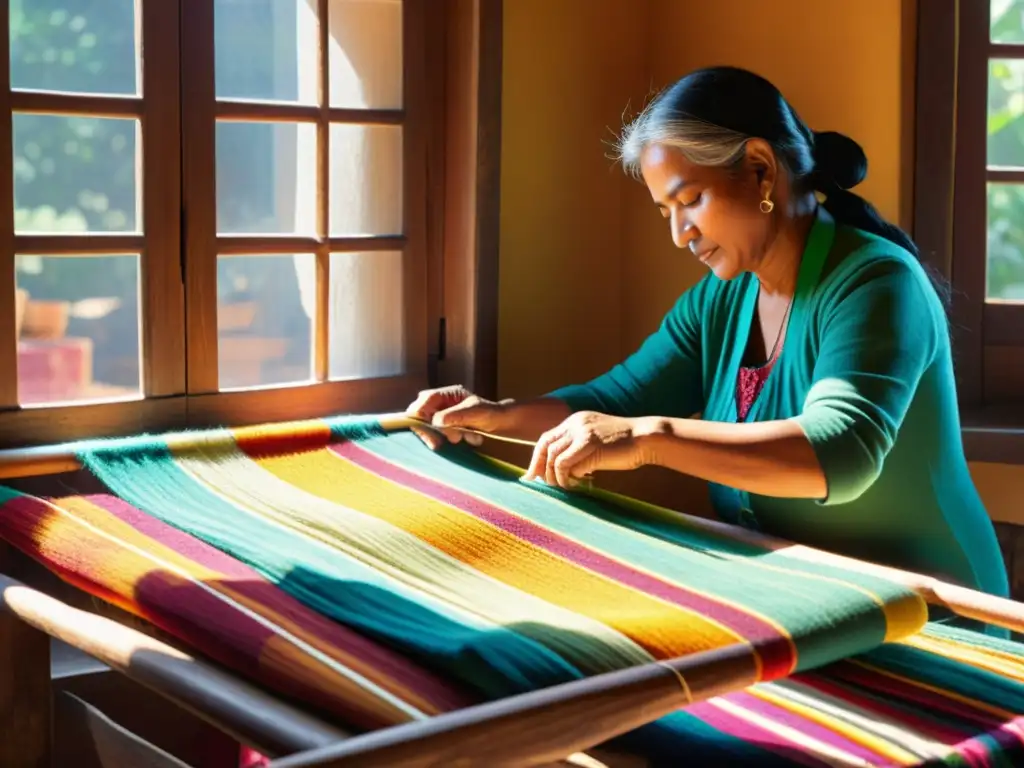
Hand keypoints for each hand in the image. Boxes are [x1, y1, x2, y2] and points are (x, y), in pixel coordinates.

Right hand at [405, 385, 511, 449]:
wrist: (503, 424)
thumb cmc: (491, 413)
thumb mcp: (475, 412)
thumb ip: (456, 415)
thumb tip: (435, 421)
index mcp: (447, 394)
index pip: (424, 402)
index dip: (420, 416)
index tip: (426, 432)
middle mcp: (442, 404)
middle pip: (421, 416)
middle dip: (431, 431)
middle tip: (438, 444)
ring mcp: (443, 417)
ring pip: (429, 429)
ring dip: (445, 436)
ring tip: (464, 437)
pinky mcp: (447, 429)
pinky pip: (439, 437)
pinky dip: (450, 441)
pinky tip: (468, 439)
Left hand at [524, 412, 660, 488]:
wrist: (646, 437)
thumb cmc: (625, 444)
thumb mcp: (597, 440)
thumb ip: (579, 449)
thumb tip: (562, 470)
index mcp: (576, 420)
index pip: (546, 438)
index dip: (537, 458)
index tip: (533, 475)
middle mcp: (575, 423)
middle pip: (545, 447)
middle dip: (539, 468)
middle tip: (540, 484)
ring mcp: (582, 432)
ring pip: (554, 457)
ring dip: (555, 476)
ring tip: (565, 486)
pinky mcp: (590, 444)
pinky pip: (566, 464)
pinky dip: (567, 477)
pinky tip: (576, 483)